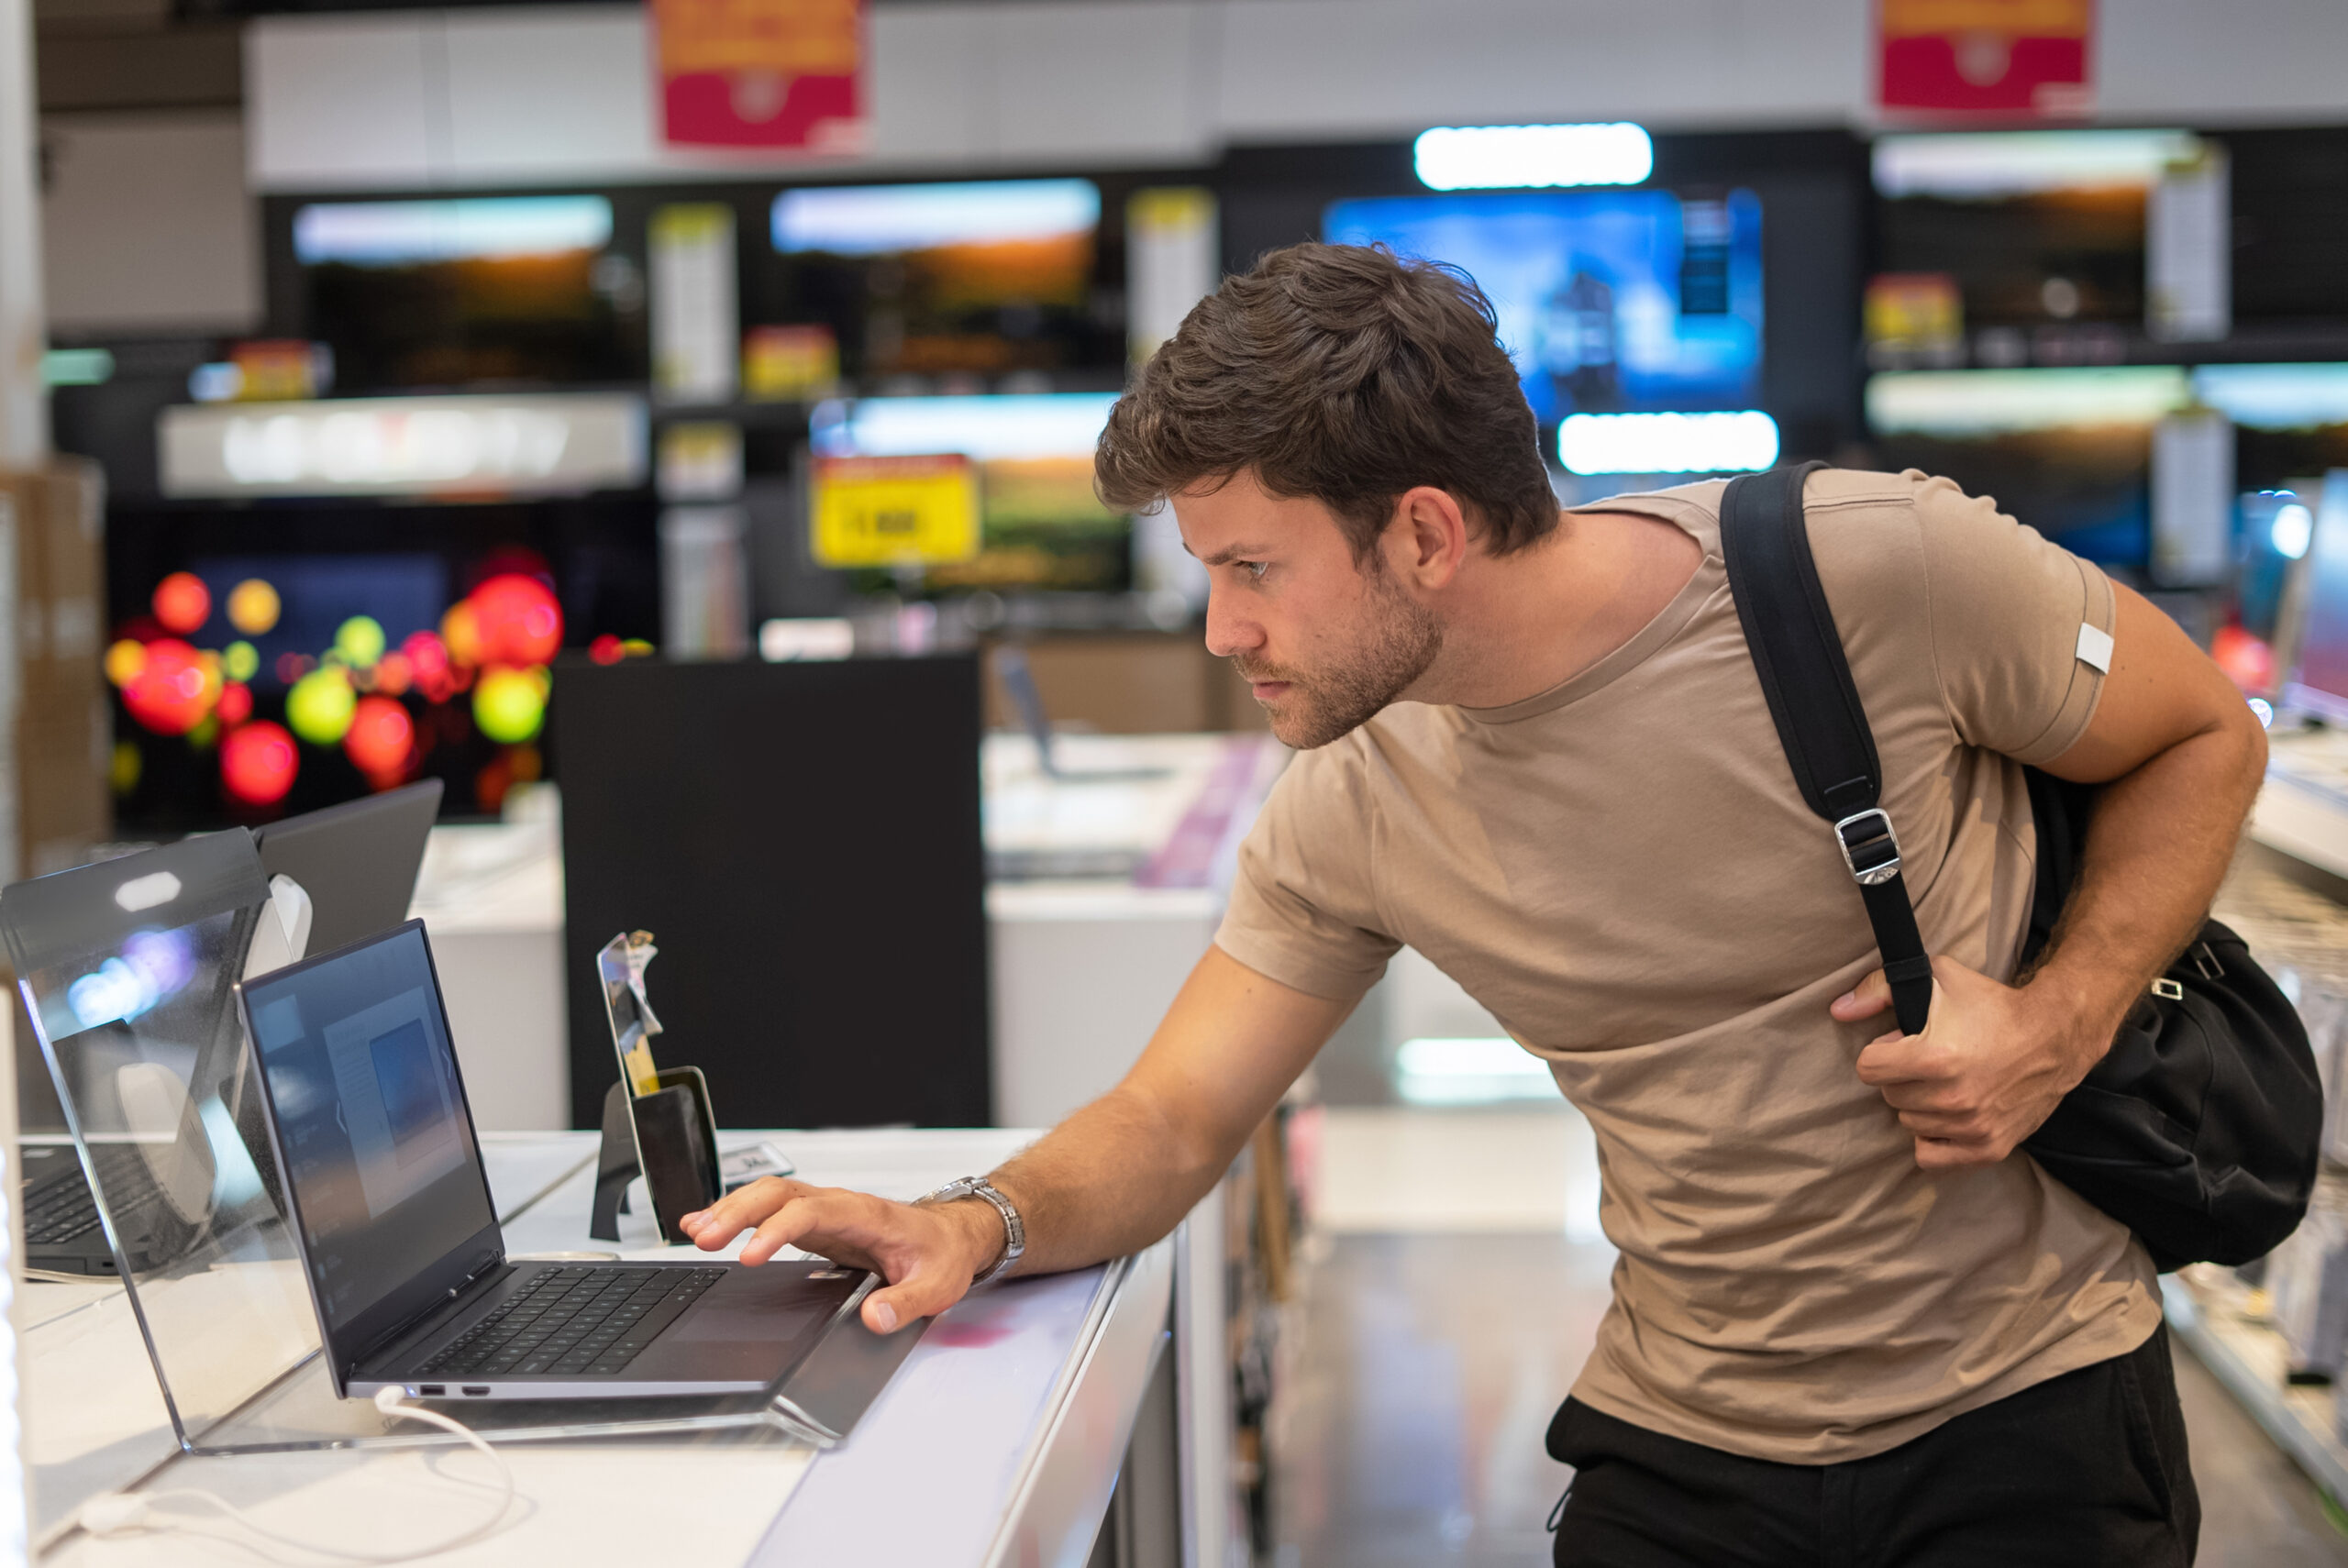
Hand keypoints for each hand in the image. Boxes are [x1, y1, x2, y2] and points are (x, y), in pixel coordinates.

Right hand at [678, 1179, 1006, 1332]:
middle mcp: (839, 1206)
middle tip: (706, 1239)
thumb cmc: (942, 1254)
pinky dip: (736, 1213)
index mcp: (866, 1215)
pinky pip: (769, 1209)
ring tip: (694, 1232)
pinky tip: (706, 1225)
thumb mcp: (937, 1285)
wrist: (950, 1236)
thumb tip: (874, 1318)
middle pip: (780, 1194)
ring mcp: (824, 1211)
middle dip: (739, 1212)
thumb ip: (906, 1303)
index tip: (750, 1255)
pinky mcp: (814, 1222)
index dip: (776, 1230)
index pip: (812, 1212)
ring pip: (770, 1195)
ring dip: (730, 1209)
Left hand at [1831, 955, 2103, 1170]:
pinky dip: (1933, 1139)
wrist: (2055, 1036)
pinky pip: (1931, 1157)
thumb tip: (1838, 1011)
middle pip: (1889, 1096)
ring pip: (1909, 1123)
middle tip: (1930, 1062)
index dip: (1882, 1052)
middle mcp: (1952, 1098)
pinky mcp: (1989, 1147)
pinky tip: (1947, 1115)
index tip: (1903, 1044)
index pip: (1868, 1069)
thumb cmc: (1993, 1006)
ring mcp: (1972, 1127)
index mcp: (1935, 1058)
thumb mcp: (1938, 979)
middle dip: (1901, 1077)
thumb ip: (1881, 989)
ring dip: (1919, 1105)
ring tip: (1946, 1083)